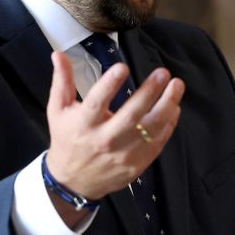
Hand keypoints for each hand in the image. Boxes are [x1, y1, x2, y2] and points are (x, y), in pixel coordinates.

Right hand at [44, 51, 184, 200]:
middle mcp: (104, 140)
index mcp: (83, 124)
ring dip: (168, 105)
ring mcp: (124, 154)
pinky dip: (169, 124)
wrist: (74, 181)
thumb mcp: (58, 110)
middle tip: (163, 72)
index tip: (122, 67)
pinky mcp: (137, 164)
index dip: (109, 84)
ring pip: (151, 129)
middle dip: (149, 92)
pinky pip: (158, 142)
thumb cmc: (67, 138)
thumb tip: (58, 54)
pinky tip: (174, 106)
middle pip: (131, 115)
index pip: (96, 103)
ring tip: (177, 85)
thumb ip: (62, 81)